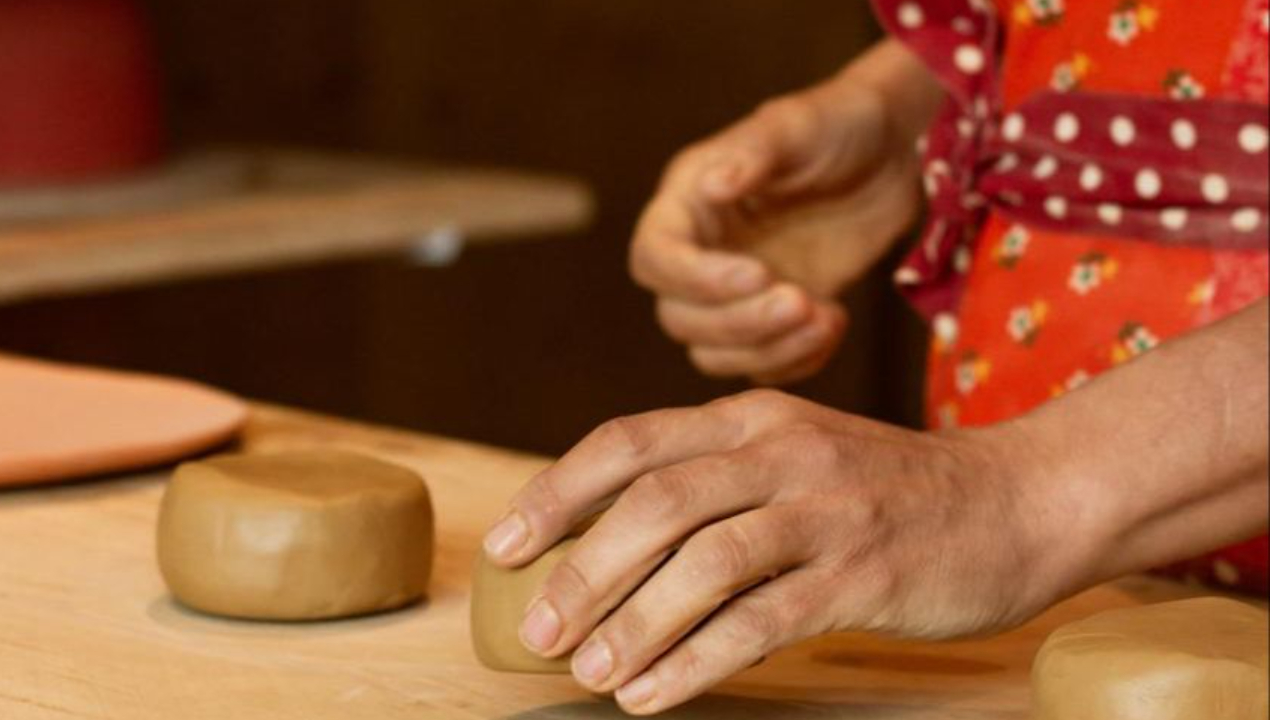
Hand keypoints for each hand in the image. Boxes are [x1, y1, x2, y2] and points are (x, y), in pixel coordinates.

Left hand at [483, 390, 1066, 714]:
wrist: (1018, 500)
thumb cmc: (887, 491)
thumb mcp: (796, 456)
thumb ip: (716, 482)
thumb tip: (609, 547)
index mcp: (751, 418)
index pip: (629, 442)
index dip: (557, 493)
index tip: (504, 546)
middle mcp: (781, 451)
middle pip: (655, 502)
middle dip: (583, 569)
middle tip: (538, 630)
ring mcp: (826, 510)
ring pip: (704, 560)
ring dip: (633, 621)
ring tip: (588, 671)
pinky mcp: (864, 573)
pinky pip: (762, 619)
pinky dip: (695, 658)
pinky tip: (653, 691)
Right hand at [629, 75, 922, 384]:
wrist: (893, 154)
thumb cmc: (839, 124)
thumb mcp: (797, 126)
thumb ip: (754, 153)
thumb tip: (712, 185)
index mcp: (688, 202)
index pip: (655, 256)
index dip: (694, 278)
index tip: (758, 274)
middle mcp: (700, 253)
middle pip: (679, 317)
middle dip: (739, 321)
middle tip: (801, 300)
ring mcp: (734, 293)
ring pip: (712, 353)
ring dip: (766, 348)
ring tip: (825, 317)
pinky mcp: (772, 320)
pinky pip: (761, 365)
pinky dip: (795, 360)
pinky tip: (835, 322)